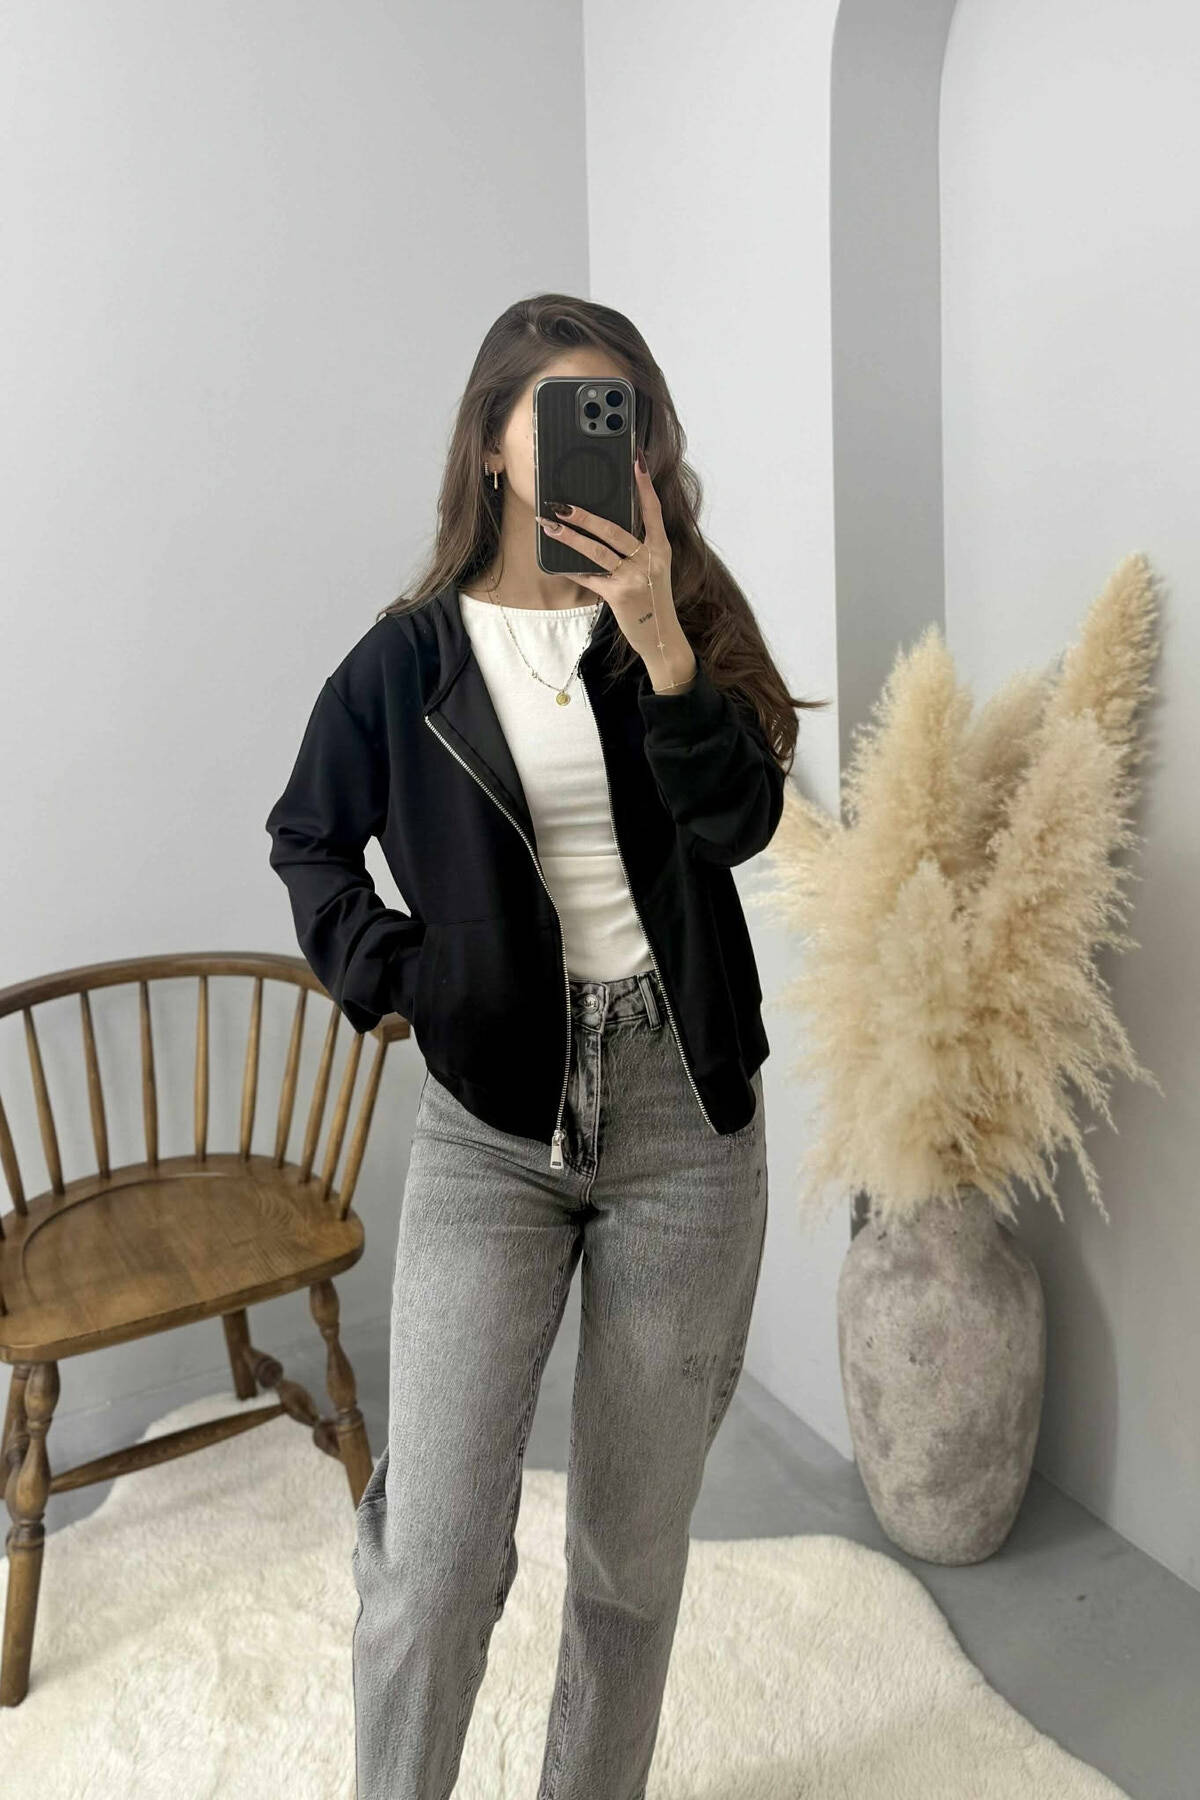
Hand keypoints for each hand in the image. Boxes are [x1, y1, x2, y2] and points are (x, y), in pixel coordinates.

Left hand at [536, 452, 697, 691]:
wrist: (662, 638)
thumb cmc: (653, 601)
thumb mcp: (653, 571)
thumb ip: (637, 550)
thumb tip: (603, 529)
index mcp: (660, 549)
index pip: (653, 510)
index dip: (645, 485)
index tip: (637, 460)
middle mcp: (649, 560)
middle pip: (613, 530)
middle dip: (583, 516)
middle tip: (561, 504)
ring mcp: (634, 578)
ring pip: (596, 551)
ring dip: (569, 538)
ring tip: (549, 526)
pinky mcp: (618, 595)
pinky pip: (589, 577)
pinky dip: (571, 569)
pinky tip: (554, 562)